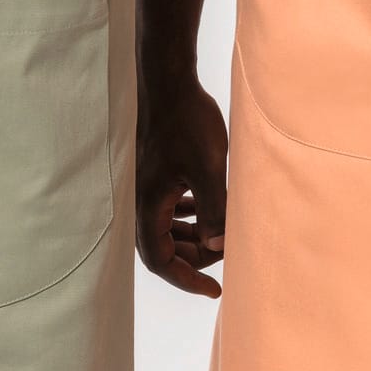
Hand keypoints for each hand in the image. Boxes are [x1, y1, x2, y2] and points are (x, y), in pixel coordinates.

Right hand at [136, 69, 227, 299]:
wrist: (170, 81)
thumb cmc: (188, 121)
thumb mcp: (210, 168)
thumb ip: (214, 209)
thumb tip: (219, 245)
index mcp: (149, 203)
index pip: (160, 260)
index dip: (186, 279)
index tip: (214, 290)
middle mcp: (143, 198)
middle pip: (163, 246)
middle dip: (195, 257)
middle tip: (227, 255)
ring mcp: (149, 183)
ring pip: (166, 227)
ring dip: (192, 237)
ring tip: (221, 235)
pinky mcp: (158, 170)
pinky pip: (169, 207)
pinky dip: (188, 216)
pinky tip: (208, 208)